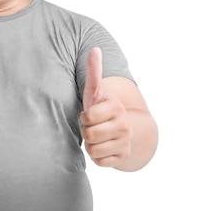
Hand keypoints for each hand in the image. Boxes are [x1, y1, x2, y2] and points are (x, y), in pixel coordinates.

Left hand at [80, 47, 131, 166]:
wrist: (124, 129)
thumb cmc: (102, 108)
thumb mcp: (95, 91)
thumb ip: (94, 71)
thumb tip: (95, 49)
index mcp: (116, 107)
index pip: (87, 117)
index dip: (85, 116)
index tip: (92, 113)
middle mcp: (124, 125)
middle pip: (89, 135)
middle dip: (87, 131)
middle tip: (94, 126)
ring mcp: (125, 142)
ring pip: (93, 150)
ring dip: (91, 144)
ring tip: (98, 136)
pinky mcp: (123, 157)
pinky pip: (99, 162)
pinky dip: (97, 157)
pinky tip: (104, 147)